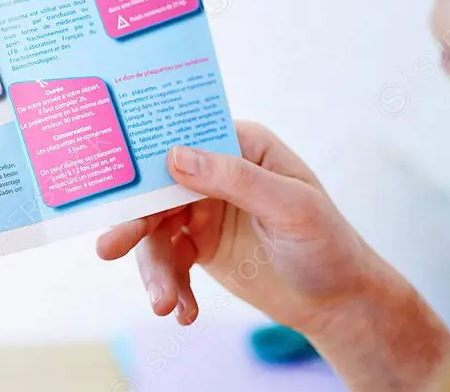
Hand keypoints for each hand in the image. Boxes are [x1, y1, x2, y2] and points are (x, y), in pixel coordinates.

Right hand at [97, 121, 449, 391]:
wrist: (339, 303)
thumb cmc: (327, 244)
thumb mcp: (290, 206)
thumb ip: (234, 179)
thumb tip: (175, 156)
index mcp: (239, 146)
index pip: (183, 138)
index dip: (146, 154)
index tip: (115, 178)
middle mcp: (215, 172)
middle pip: (158, 188)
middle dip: (134, 222)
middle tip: (110, 247)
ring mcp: (203, 209)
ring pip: (156, 230)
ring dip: (154, 268)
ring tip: (163, 303)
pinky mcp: (198, 245)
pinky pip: (168, 261)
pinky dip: (171, 286)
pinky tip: (183, 312)